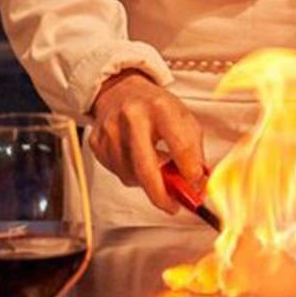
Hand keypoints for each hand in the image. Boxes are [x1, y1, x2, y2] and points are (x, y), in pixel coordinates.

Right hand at [89, 72, 205, 213]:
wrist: (121, 91)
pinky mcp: (97, 141)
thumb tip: (198, 185)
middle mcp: (132, 116)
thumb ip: (193, 151)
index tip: (196, 186)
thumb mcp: (183, 119)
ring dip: (146, 182)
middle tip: (172, 205)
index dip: (189, 171)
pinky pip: (116, 172)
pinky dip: (130, 174)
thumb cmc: (156, 108)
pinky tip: (135, 159)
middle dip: (161, 194)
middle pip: (146, 168)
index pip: (179, 144)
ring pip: (130, 175)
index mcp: (160, 107)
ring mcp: (111, 129)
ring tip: (154, 166)